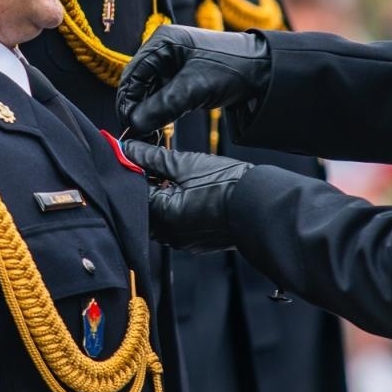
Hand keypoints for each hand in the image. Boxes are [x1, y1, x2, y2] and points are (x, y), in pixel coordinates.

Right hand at [116, 27, 269, 133]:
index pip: (132, 74)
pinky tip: (158, 127)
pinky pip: (161, 94)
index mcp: (162, 42)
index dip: (127, 101)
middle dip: (135, 108)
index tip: (129, 125)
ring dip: (146, 112)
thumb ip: (162, 106)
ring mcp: (172, 63)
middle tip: (136, 134)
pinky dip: (158, 110)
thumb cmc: (231, 68)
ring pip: (148, 91)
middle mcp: (163, 50)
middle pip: (138, 83)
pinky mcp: (181, 76)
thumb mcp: (194, 88)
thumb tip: (135, 124)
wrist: (263, 69)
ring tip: (147, 134)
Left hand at [121, 140, 251, 252]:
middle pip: (143, 207)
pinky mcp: (196, 242)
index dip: (132, 169)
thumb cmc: (228, 185)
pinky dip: (174, 209)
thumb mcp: (186, 164)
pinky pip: (175, 225)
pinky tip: (187, 192)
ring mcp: (183, 241)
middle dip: (145, 185)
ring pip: (159, 217)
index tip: (132, 154)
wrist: (262, 207)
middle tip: (152, 163)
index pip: (133, 191)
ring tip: (173, 177)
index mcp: (163, 215)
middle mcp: (169, 234)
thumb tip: (129, 149)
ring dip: (160, 197)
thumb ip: (153, 157)